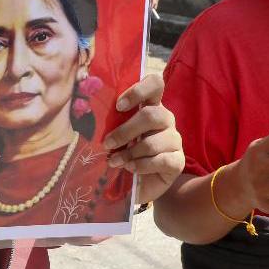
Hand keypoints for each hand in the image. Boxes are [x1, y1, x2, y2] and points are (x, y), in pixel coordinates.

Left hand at [102, 73, 184, 204]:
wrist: (141, 184)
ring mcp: (174, 140)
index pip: (155, 84)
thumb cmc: (126, 152)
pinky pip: (161, 160)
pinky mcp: (178, 161)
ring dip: (129, 153)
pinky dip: (141, 166)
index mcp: (152, 106)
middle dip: (125, 131)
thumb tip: (90, 119)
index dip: (138, 91)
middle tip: (107, 143)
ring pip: (153, 142)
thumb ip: (112, 123)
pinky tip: (130, 169)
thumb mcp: (118, 134)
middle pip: (151, 115)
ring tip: (114, 161)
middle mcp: (166, 119)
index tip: (119, 106)